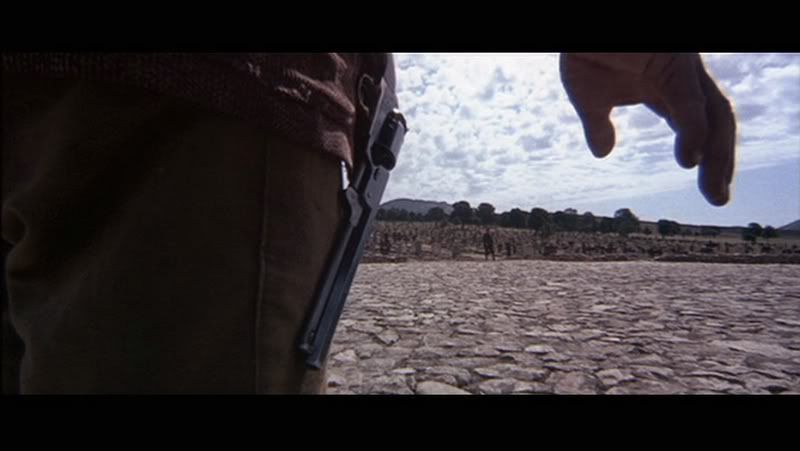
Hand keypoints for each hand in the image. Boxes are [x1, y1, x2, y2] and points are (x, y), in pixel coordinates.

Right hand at [559, 53, 735, 205]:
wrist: (577, 25)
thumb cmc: (585, 50)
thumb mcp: (588, 98)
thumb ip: (598, 125)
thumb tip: (602, 154)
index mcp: (669, 89)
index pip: (701, 127)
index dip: (711, 158)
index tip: (713, 193)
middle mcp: (683, 79)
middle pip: (719, 122)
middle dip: (722, 162)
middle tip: (719, 200)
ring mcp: (681, 68)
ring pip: (715, 114)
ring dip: (717, 153)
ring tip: (713, 189)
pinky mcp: (672, 61)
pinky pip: (689, 100)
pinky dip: (693, 131)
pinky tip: (690, 159)